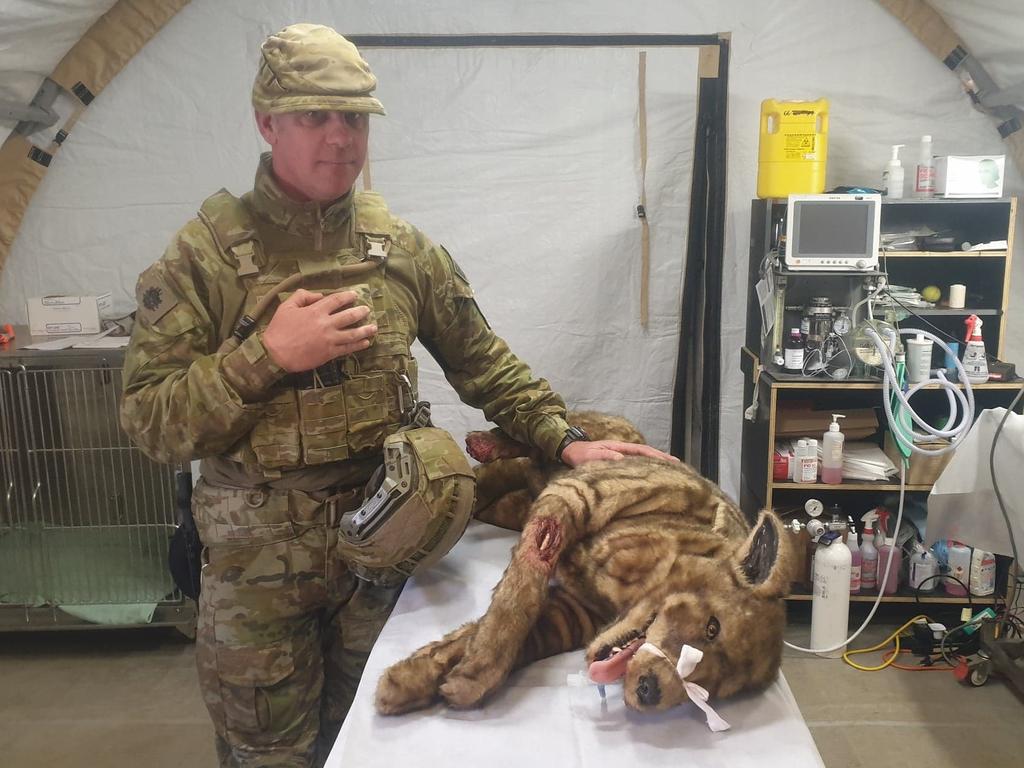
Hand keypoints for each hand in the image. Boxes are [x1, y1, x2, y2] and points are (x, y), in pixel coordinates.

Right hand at [262, 289, 376, 371]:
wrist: (275, 354)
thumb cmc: (279, 329)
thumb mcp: (286, 306)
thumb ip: (302, 296)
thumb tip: (319, 295)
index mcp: (316, 311)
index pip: (336, 300)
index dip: (348, 296)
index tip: (355, 295)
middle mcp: (326, 324)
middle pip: (349, 316)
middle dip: (360, 312)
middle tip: (367, 310)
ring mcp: (330, 339)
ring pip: (353, 333)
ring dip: (365, 329)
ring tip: (374, 327)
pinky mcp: (329, 353)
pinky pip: (348, 348)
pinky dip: (359, 345)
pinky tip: (366, 343)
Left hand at [559, 440, 678, 467]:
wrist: (569, 451)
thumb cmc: (579, 454)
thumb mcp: (590, 455)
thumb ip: (604, 457)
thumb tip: (621, 459)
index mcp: (620, 447)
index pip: (643, 451)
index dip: (658, 456)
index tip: (672, 461)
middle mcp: (623, 451)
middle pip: (647, 455)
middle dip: (663, 460)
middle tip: (680, 467)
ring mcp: (621, 456)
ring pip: (643, 460)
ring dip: (656, 465)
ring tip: (672, 472)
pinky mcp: (617, 464)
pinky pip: (635, 466)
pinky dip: (646, 470)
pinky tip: (652, 477)